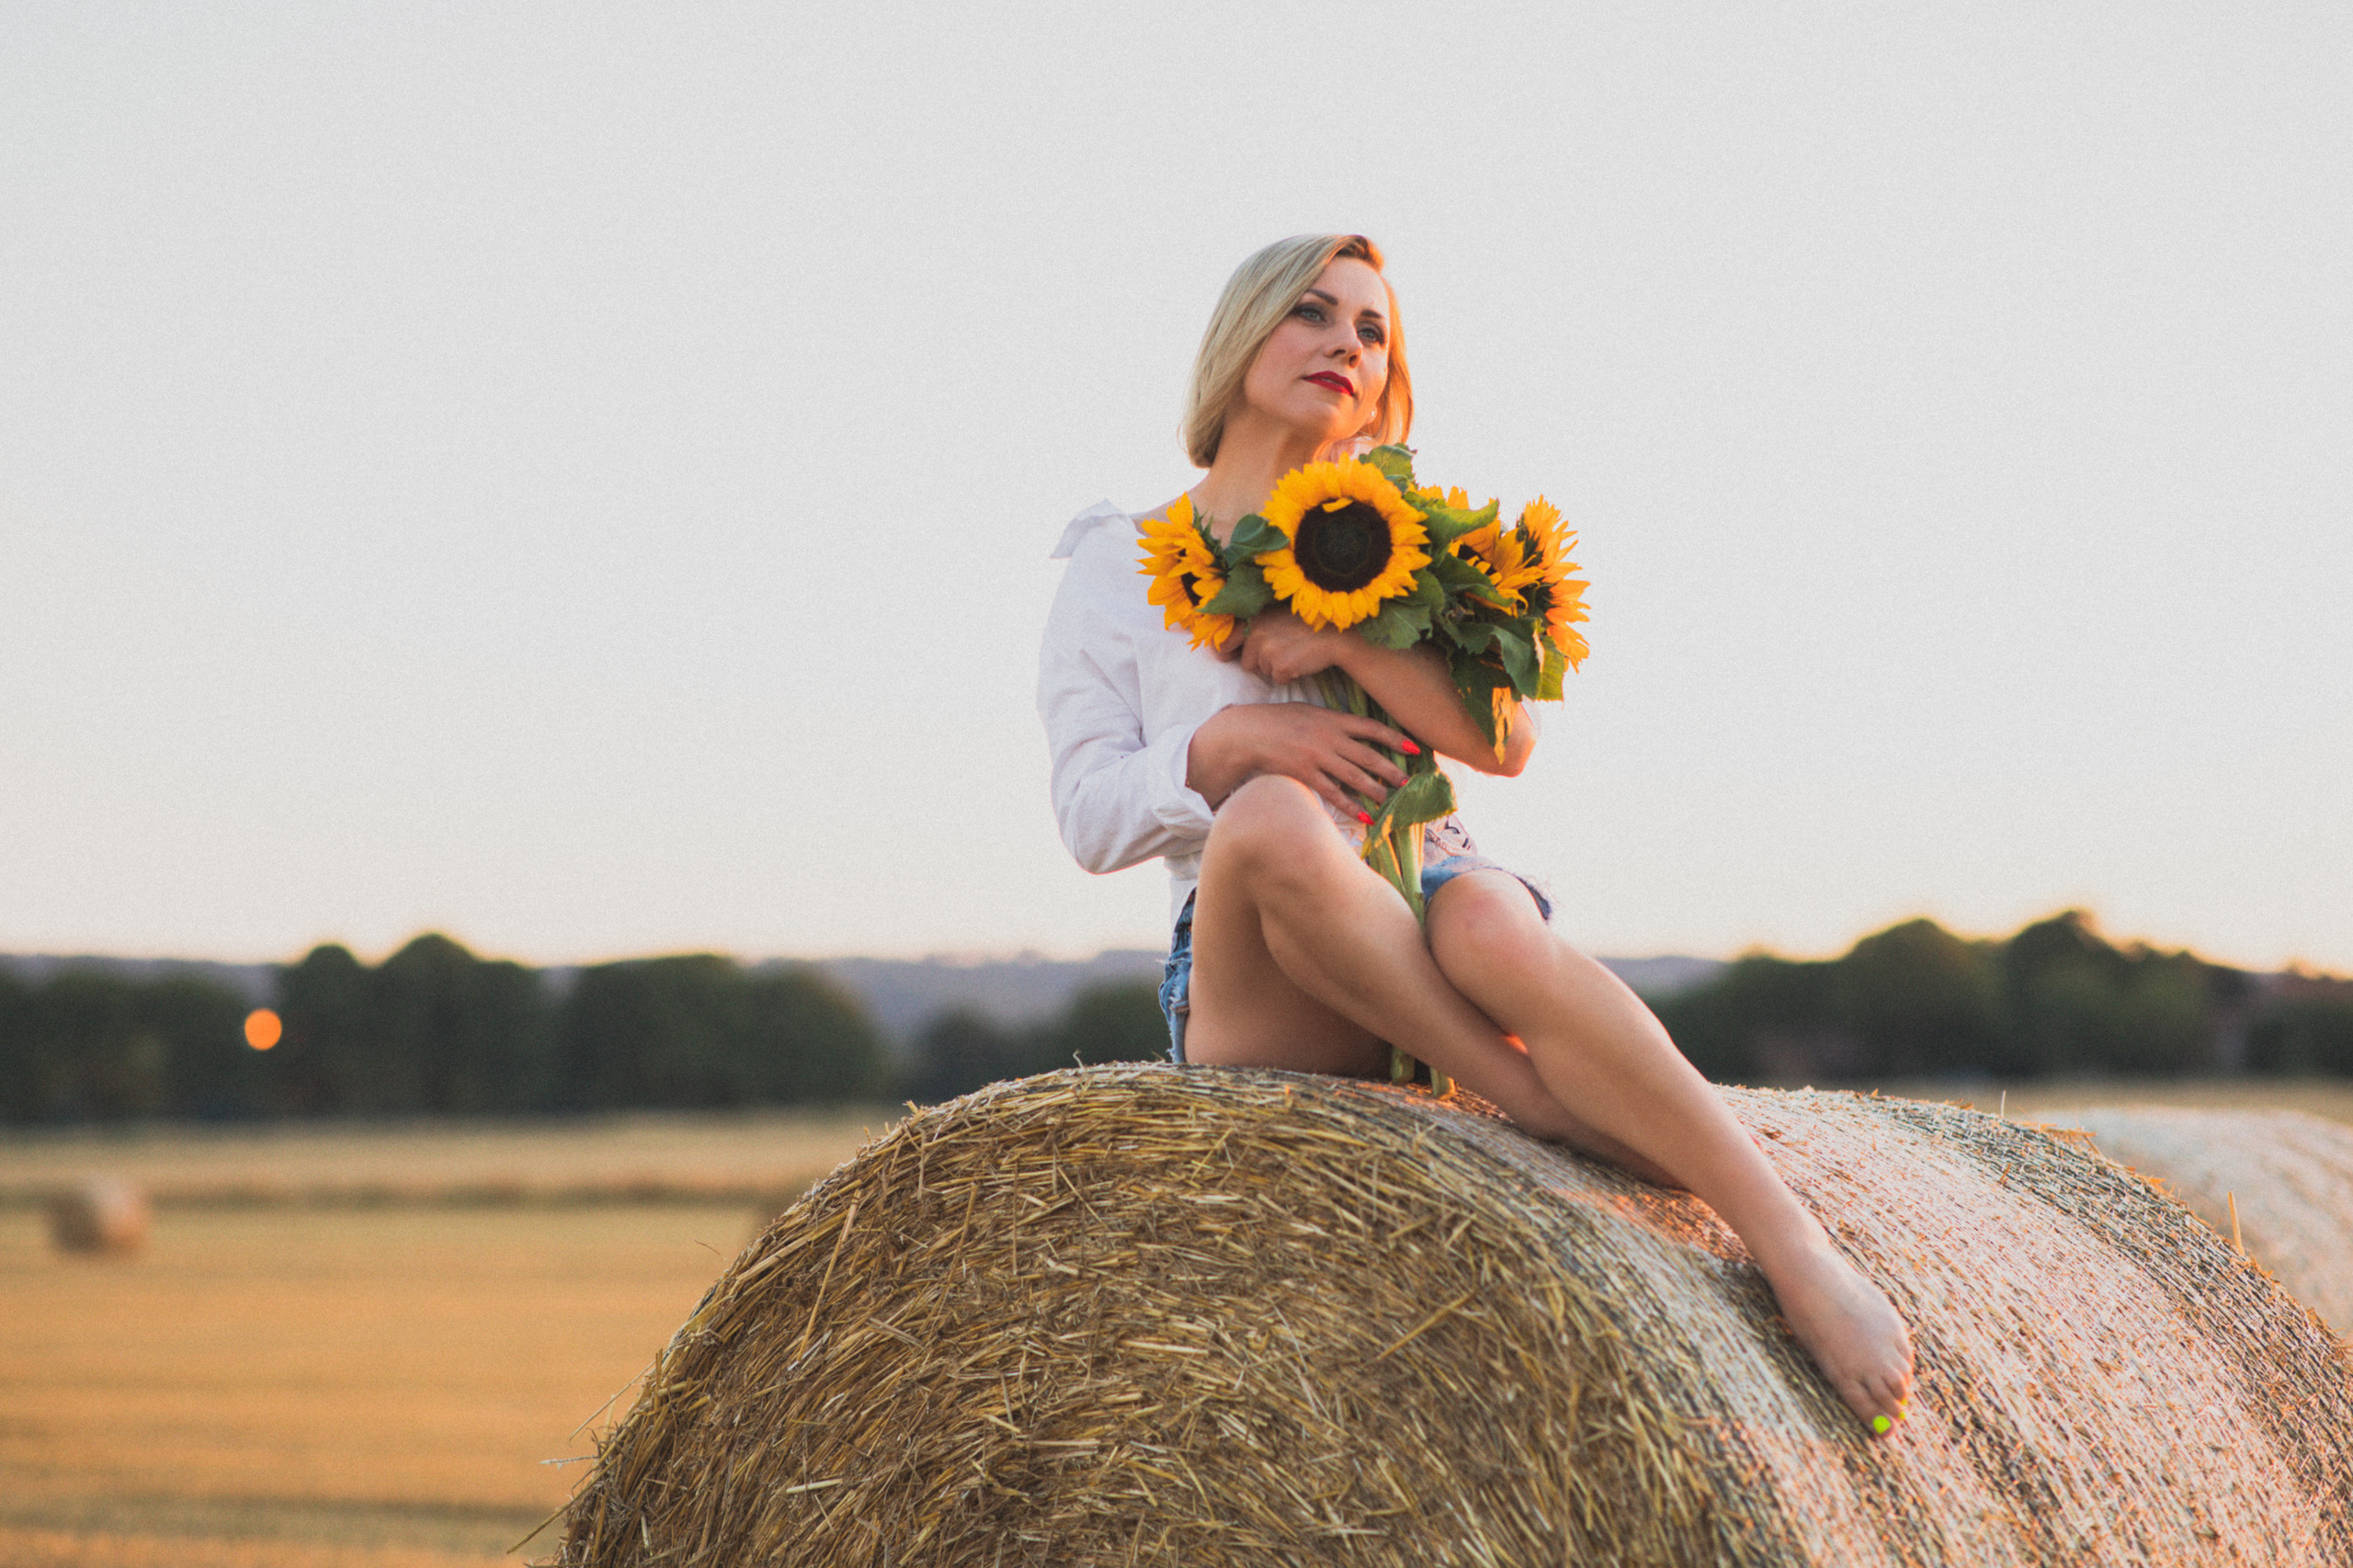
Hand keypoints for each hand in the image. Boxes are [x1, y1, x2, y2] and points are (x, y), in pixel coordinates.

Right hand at [1187, 701, 1414, 817]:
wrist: (1248, 732)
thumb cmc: (1278, 720)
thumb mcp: (1308, 711)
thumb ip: (1332, 721)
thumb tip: (1355, 730)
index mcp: (1332, 718)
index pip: (1371, 727)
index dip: (1394, 738)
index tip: (1413, 747)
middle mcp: (1329, 737)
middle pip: (1368, 755)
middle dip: (1391, 769)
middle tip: (1407, 781)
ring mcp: (1317, 756)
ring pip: (1354, 776)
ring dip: (1375, 790)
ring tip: (1390, 800)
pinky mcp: (1305, 774)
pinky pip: (1333, 793)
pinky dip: (1351, 806)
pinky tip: (1365, 816)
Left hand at [1233, 610, 1352, 686]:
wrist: (1334, 635)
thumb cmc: (1305, 627)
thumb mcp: (1275, 617)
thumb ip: (1253, 627)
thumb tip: (1223, 648)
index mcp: (1253, 618)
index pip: (1225, 640)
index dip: (1225, 651)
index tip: (1225, 657)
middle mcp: (1256, 633)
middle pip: (1246, 662)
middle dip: (1260, 662)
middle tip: (1280, 651)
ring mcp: (1268, 650)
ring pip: (1262, 672)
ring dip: (1275, 667)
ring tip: (1293, 653)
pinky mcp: (1280, 666)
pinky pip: (1277, 679)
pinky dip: (1288, 675)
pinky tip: (1300, 661)